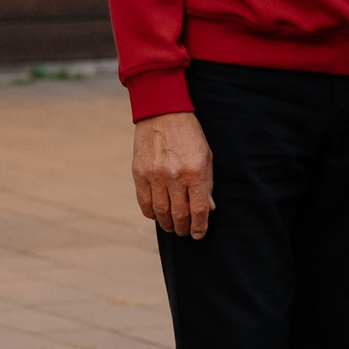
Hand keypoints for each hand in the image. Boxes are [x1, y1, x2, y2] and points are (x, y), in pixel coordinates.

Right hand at [133, 112, 213, 238]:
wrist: (163, 113)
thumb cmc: (189, 135)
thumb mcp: (206, 156)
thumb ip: (207, 184)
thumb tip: (209, 208)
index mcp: (195, 172)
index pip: (198, 209)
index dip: (199, 227)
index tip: (198, 234)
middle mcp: (175, 176)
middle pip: (179, 214)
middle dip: (183, 228)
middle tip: (184, 233)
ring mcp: (155, 176)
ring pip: (160, 211)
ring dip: (167, 224)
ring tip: (172, 227)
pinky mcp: (139, 173)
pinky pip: (144, 202)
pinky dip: (150, 213)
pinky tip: (156, 216)